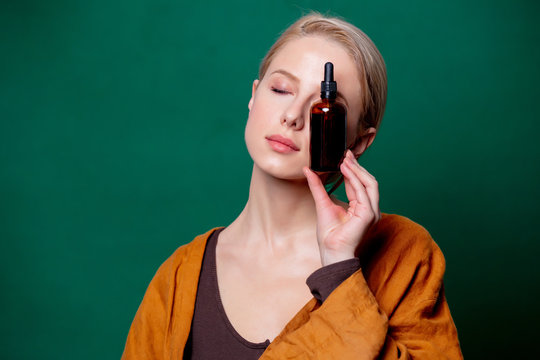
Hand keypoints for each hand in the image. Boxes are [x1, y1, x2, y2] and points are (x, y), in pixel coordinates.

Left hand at [303, 150, 380, 265]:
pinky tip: (346, 171)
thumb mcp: (322, 204)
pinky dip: (355, 180)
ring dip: (357, 170)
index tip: (343, 157)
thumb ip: (317, 186)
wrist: (331, 251)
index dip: (352, 170)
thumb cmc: (329, 235)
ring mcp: (372, 212)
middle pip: (368, 182)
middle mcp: (370, 209)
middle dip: (357, 167)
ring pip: (370, 184)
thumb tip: (308, 170)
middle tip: (346, 154)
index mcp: (362, 208)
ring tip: (345, 160)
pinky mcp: (368, 215)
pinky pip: (364, 192)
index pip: (359, 185)